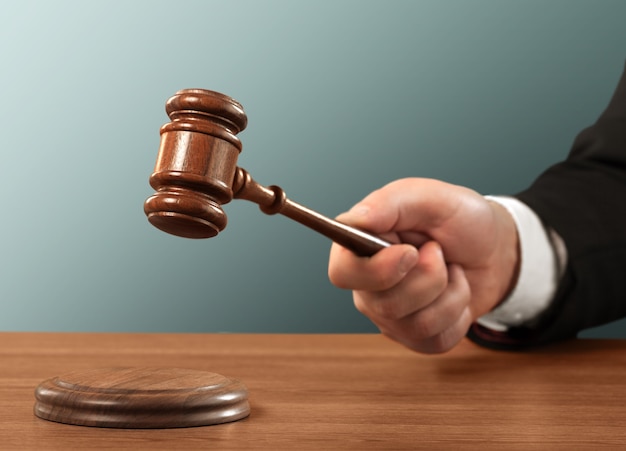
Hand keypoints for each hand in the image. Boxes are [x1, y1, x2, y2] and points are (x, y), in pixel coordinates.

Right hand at [328, 178, 519, 353]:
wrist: (493, 249)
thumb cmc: (458, 220)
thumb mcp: (431, 197)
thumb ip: (389, 202)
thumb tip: (354, 219)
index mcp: (360, 247)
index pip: (342, 273)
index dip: (375, 271)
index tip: (410, 253)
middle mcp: (368, 285)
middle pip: (384, 304)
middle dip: (429, 279)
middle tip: (439, 251)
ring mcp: (389, 314)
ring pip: (414, 325)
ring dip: (449, 293)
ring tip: (451, 269)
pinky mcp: (414, 336)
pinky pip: (435, 340)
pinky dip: (458, 313)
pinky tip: (455, 291)